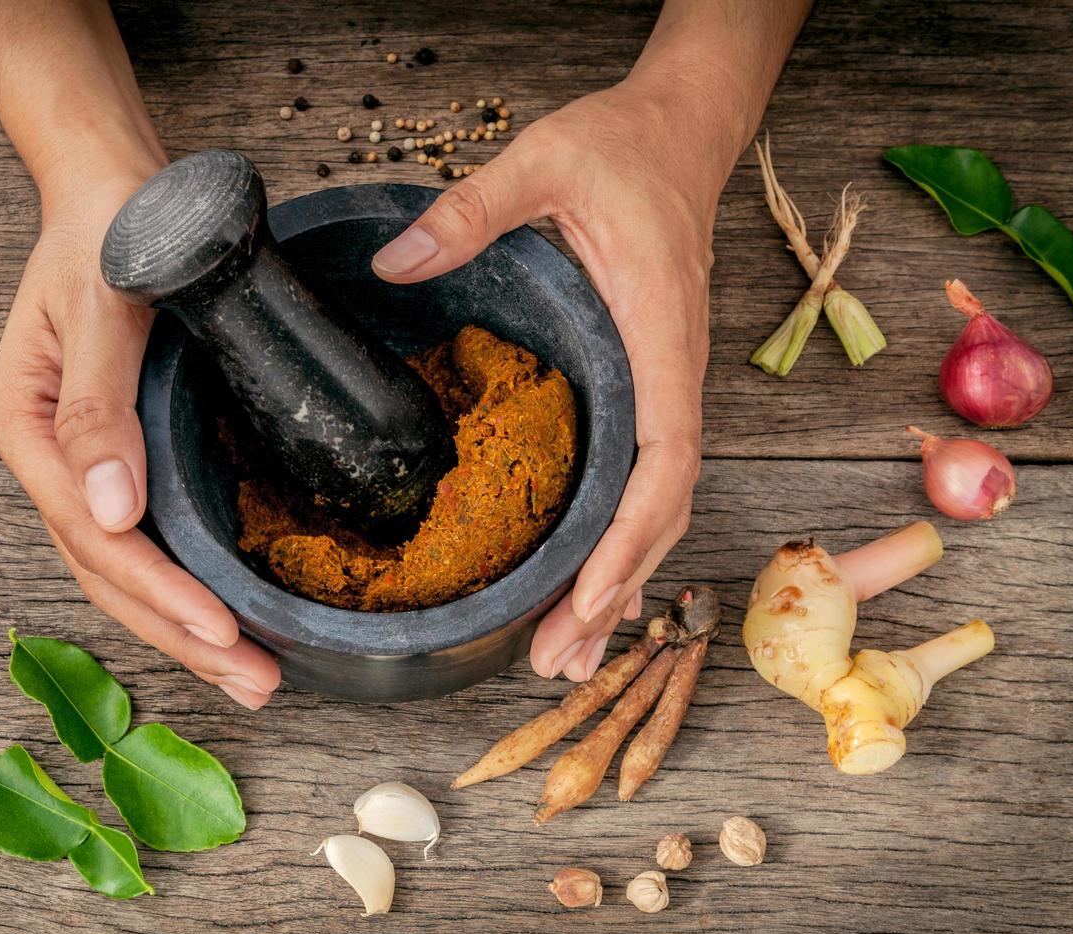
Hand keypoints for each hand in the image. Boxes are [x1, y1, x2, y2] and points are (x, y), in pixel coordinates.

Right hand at [0, 177, 280, 707]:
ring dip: (183, 628)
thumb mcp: (102, 307)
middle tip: (254, 682)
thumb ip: (100, 410)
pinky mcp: (111, 457)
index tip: (222, 632)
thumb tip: (114, 515)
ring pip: (121, 568)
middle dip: (180, 635)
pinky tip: (223, 617)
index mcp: (22, 425)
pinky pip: (141, 538)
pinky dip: (181, 584)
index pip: (92, 534)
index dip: (158, 591)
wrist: (115, 188)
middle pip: (105, 570)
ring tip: (250, 674)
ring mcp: (72, 463)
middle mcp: (41, 456)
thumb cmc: (109, 229)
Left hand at [372, 84, 718, 682]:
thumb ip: (471, 211)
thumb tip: (395, 264)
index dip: (633, 534)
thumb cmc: (623, 149)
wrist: (676, 134)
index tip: (594, 595)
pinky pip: (636, 481)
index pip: (663, 455)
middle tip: (558, 660)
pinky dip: (614, 543)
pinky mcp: (639, 387)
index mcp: (655, 334)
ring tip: (569, 657)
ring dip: (617, 584)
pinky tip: (585, 589)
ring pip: (652, 507)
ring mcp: (658, 386)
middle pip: (659, 508)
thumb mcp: (542, 162)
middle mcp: (668, 375)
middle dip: (615, 589)